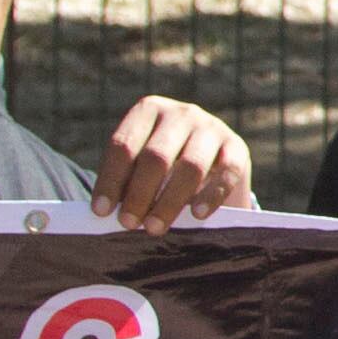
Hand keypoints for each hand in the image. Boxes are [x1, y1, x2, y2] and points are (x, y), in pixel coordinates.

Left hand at [93, 97, 252, 227]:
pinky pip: (226, 173)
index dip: (110, 180)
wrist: (210, 163)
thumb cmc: (162, 169)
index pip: (123, 145)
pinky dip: (210, 197)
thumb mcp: (139, 167)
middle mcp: (181, 113)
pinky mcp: (237, 148)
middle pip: (156, 156)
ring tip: (155, 228)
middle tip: (128, 224)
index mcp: (148, 110)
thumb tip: (106, 213)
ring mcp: (212, 128)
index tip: (101, 212)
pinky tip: (197, 216)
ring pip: (190, 166)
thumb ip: (125, 183)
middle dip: (139, 194)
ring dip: (169, 201)